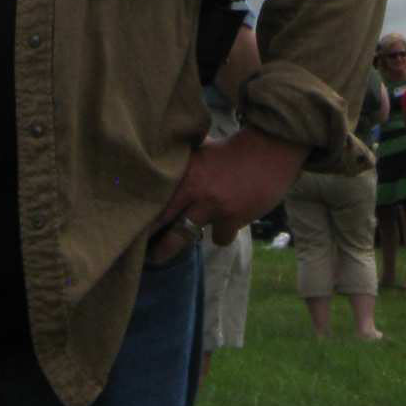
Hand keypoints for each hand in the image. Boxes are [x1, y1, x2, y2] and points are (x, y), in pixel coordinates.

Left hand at [151, 127, 308, 263]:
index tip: (134, 227)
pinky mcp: (233, 218)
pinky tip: (227, 224)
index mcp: (185, 171)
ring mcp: (213, 206)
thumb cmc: (234, 150)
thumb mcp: (204, 149)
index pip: (156, 198)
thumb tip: (165, 162)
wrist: (270, 151)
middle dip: (155, 245)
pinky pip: (219, 239)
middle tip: (148, 256)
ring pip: (186, 237)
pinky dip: (223, 234)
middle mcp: (195, 189)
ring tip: (175, 247)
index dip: (143, 216)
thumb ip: (186, 161)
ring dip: (182, 242)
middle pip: (164, 224)